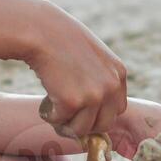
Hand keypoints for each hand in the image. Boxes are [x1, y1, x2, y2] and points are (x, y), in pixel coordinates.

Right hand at [25, 1, 126, 140]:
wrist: (42, 31)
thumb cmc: (61, 41)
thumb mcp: (93, 57)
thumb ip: (99, 80)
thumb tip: (91, 114)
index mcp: (118, 74)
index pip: (118, 109)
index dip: (99, 113)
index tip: (82, 110)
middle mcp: (111, 86)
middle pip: (103, 124)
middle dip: (83, 123)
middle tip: (65, 114)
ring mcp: (94, 95)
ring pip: (81, 129)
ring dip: (65, 123)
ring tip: (52, 105)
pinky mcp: (72, 102)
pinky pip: (59, 122)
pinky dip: (49, 115)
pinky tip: (44, 99)